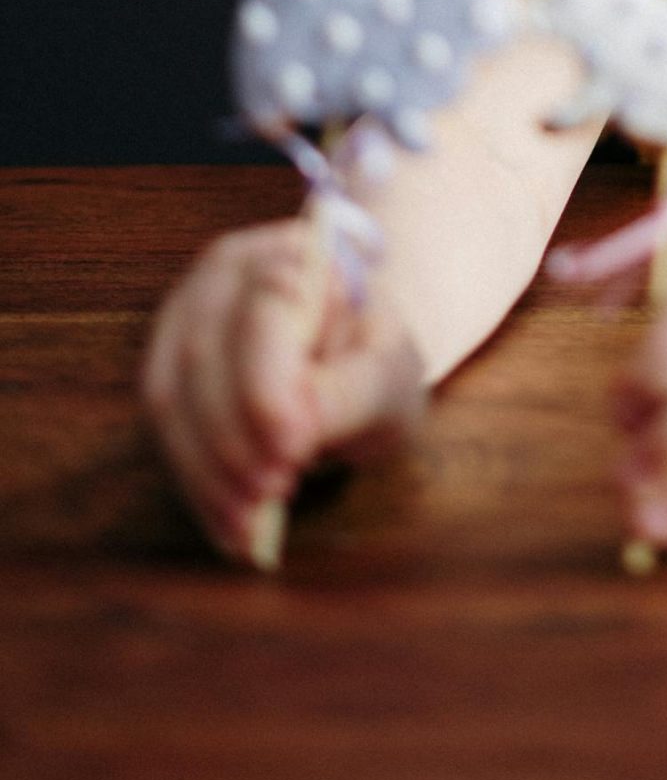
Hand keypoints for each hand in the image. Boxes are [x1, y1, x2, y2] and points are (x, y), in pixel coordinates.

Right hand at [140, 218, 425, 565]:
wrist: (353, 355)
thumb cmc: (375, 357)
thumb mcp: (391, 373)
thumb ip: (351, 392)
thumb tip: (297, 429)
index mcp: (293, 252)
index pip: (263, 315)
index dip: (268, 388)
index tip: (295, 449)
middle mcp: (226, 274)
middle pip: (205, 358)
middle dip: (233, 439)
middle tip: (271, 495)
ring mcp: (184, 318)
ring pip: (171, 398)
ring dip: (207, 471)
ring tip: (250, 524)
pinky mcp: (166, 369)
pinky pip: (163, 430)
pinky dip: (195, 484)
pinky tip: (228, 527)